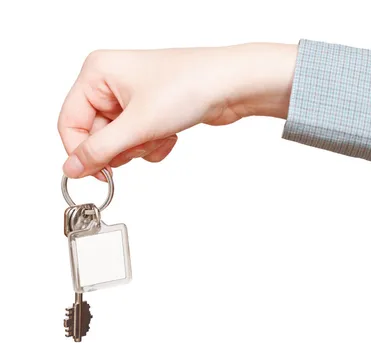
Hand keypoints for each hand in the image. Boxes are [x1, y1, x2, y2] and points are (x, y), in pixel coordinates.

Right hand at [58, 43, 297, 178]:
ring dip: (141, 146)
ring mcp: (133, 96)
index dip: (81, 151)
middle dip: (122, 147)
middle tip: (142, 143)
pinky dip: (154, 143)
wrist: (232, 85)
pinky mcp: (152, 109)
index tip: (98, 174)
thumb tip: (72, 167)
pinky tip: (172, 134)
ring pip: (120, 141)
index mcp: (97, 73)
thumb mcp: (138, 124)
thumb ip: (101, 150)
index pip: (70, 122)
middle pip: (97, 134)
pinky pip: (140, 139)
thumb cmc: (189, 86)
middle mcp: (112, 81)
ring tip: (161, 133)